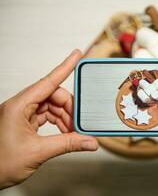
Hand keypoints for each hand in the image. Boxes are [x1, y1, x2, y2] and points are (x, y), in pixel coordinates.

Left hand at [0, 50, 98, 188]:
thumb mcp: (37, 152)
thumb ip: (67, 144)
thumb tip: (89, 141)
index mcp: (18, 106)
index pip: (47, 82)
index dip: (64, 67)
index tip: (76, 55)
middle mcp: (20, 106)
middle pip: (53, 96)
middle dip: (69, 108)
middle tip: (80, 121)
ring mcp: (22, 114)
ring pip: (51, 107)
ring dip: (65, 118)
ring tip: (73, 132)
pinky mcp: (24, 123)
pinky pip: (47, 116)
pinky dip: (59, 123)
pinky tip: (65, 133)